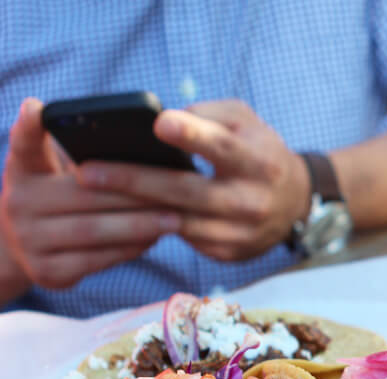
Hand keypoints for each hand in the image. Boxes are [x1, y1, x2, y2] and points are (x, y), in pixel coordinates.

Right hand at [0, 98, 179, 290]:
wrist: (25, 249)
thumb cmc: (59, 197)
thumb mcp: (55, 170)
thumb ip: (81, 153)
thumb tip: (141, 144)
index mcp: (22, 171)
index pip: (23, 144)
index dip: (28, 126)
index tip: (38, 108)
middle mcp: (17, 203)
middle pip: (83, 194)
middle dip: (132, 194)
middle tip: (174, 188)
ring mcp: (29, 241)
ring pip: (94, 231)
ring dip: (139, 225)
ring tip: (175, 217)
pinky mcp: (47, 273)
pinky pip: (97, 260)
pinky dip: (130, 249)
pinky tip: (155, 239)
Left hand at [77, 100, 311, 261]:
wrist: (295, 203)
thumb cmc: (259, 151)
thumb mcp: (245, 123)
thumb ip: (209, 116)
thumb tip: (159, 125)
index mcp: (261, 161)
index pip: (223, 147)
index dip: (193, 136)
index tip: (159, 125)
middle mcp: (254, 200)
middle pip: (187, 191)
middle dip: (135, 180)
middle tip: (89, 172)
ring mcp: (241, 232)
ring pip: (178, 221)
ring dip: (132, 209)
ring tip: (92, 194)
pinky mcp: (229, 253)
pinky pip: (182, 239)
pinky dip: (150, 226)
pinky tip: (119, 214)